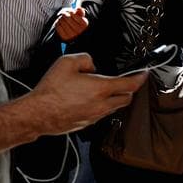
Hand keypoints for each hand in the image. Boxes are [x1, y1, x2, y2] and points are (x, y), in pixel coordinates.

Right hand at [29, 53, 144, 134]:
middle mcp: (102, 105)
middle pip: (127, 99)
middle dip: (129, 90)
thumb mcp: (67, 62)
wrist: (39, 114)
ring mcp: (95, 116)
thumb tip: (91, 65)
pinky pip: (102, 114)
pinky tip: (89, 100)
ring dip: (115, 99)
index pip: (130, 84)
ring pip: (114, 108)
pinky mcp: (87, 124)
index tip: (143, 74)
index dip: (140, 78)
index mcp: (100, 88)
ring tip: (104, 90)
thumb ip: (85, 59)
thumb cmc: (51, 92)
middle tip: (125, 82)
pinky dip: (102, 107)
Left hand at [53, 7, 88, 41]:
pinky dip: (58, 23)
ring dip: (61, 18)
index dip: (70, 12)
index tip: (70, 12)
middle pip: (67, 18)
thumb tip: (78, 8)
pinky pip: (58, 27)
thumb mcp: (81, 17)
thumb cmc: (77, 23)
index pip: (74, 15)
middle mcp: (79, 31)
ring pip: (62, 22)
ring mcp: (72, 35)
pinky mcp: (65, 37)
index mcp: (84, 24)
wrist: (74, 34)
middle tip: (64, 14)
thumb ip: (80, 12)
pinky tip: (60, 23)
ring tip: (62, 19)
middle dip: (64, 14)